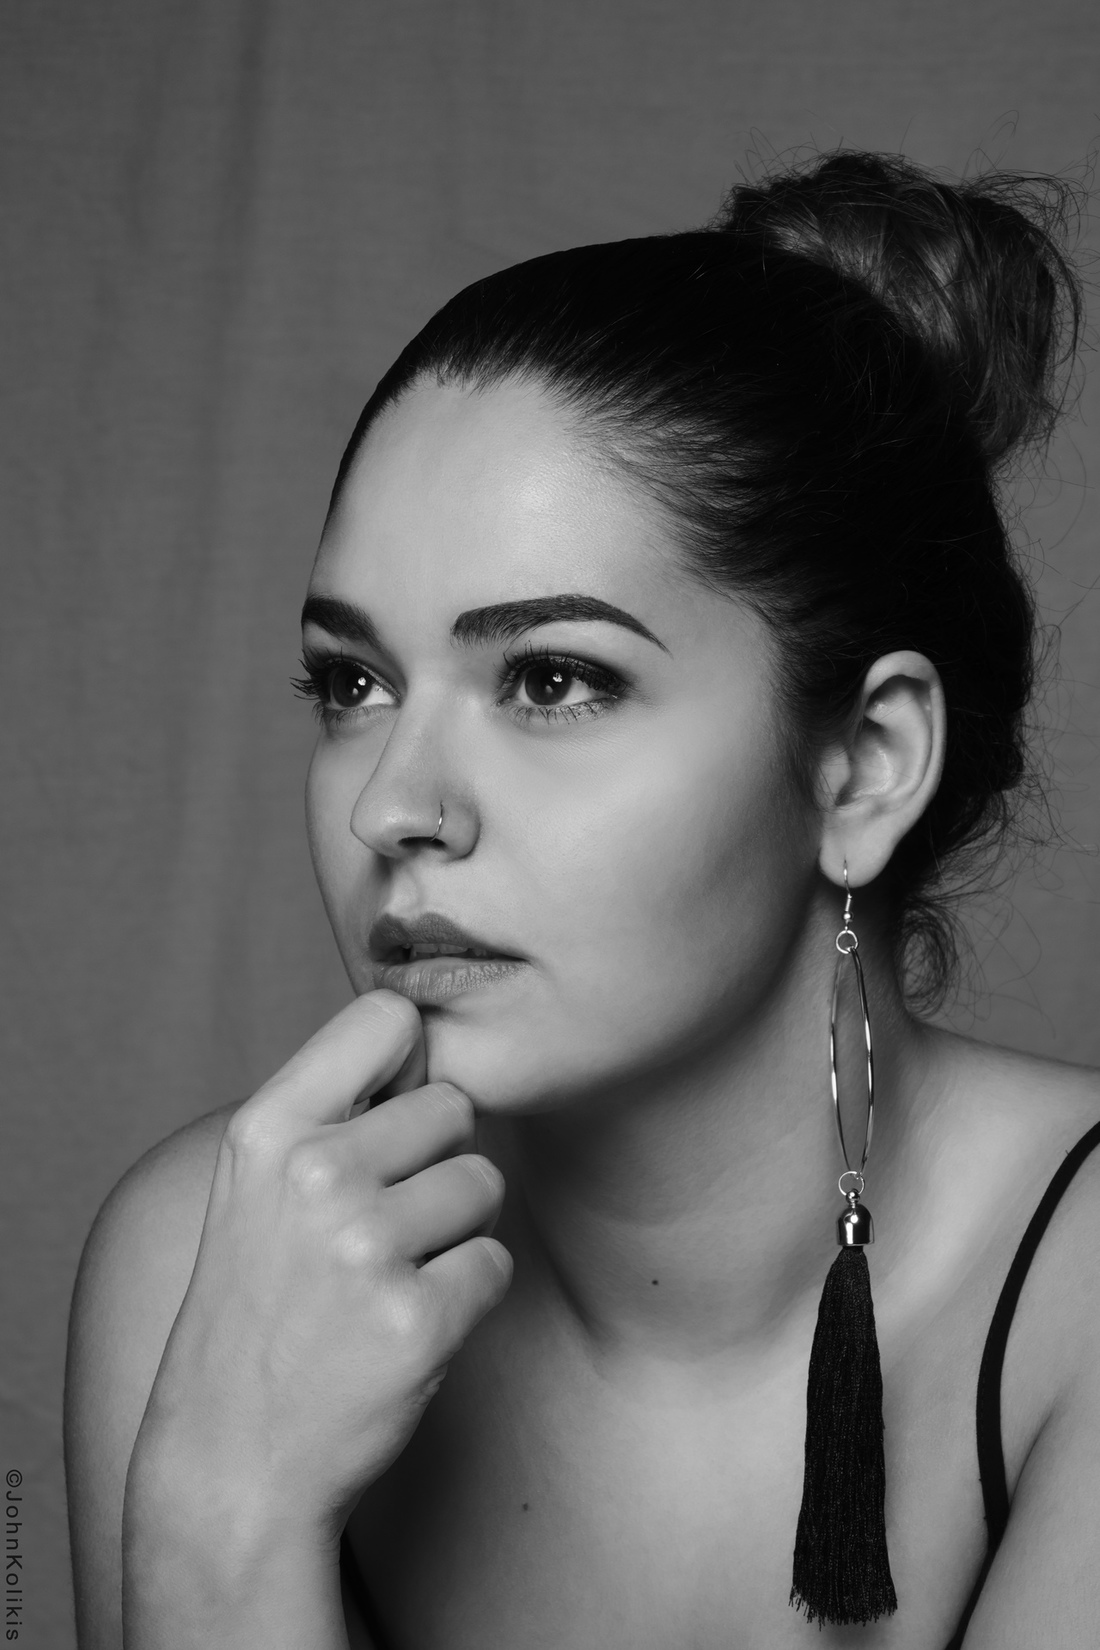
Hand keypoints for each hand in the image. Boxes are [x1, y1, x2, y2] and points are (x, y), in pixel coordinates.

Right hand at [128, 989, 510, 1543]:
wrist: (232, 1458)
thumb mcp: (254, 1186)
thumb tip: (430, 1045)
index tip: (389, 1111)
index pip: (386, 1017)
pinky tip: (407, 1323)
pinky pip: (496, 1262)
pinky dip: (468, 1295)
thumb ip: (331, 1109)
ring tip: (388, 1276)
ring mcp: (367, 1247)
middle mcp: (316, 1174)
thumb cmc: (258, 1308)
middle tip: (381, 1224)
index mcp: (269, 1129)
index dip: (408, 1063)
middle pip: (453, 1107)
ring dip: (457, 1230)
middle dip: (437, 1160)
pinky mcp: (418, 1319)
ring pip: (483, 1183)